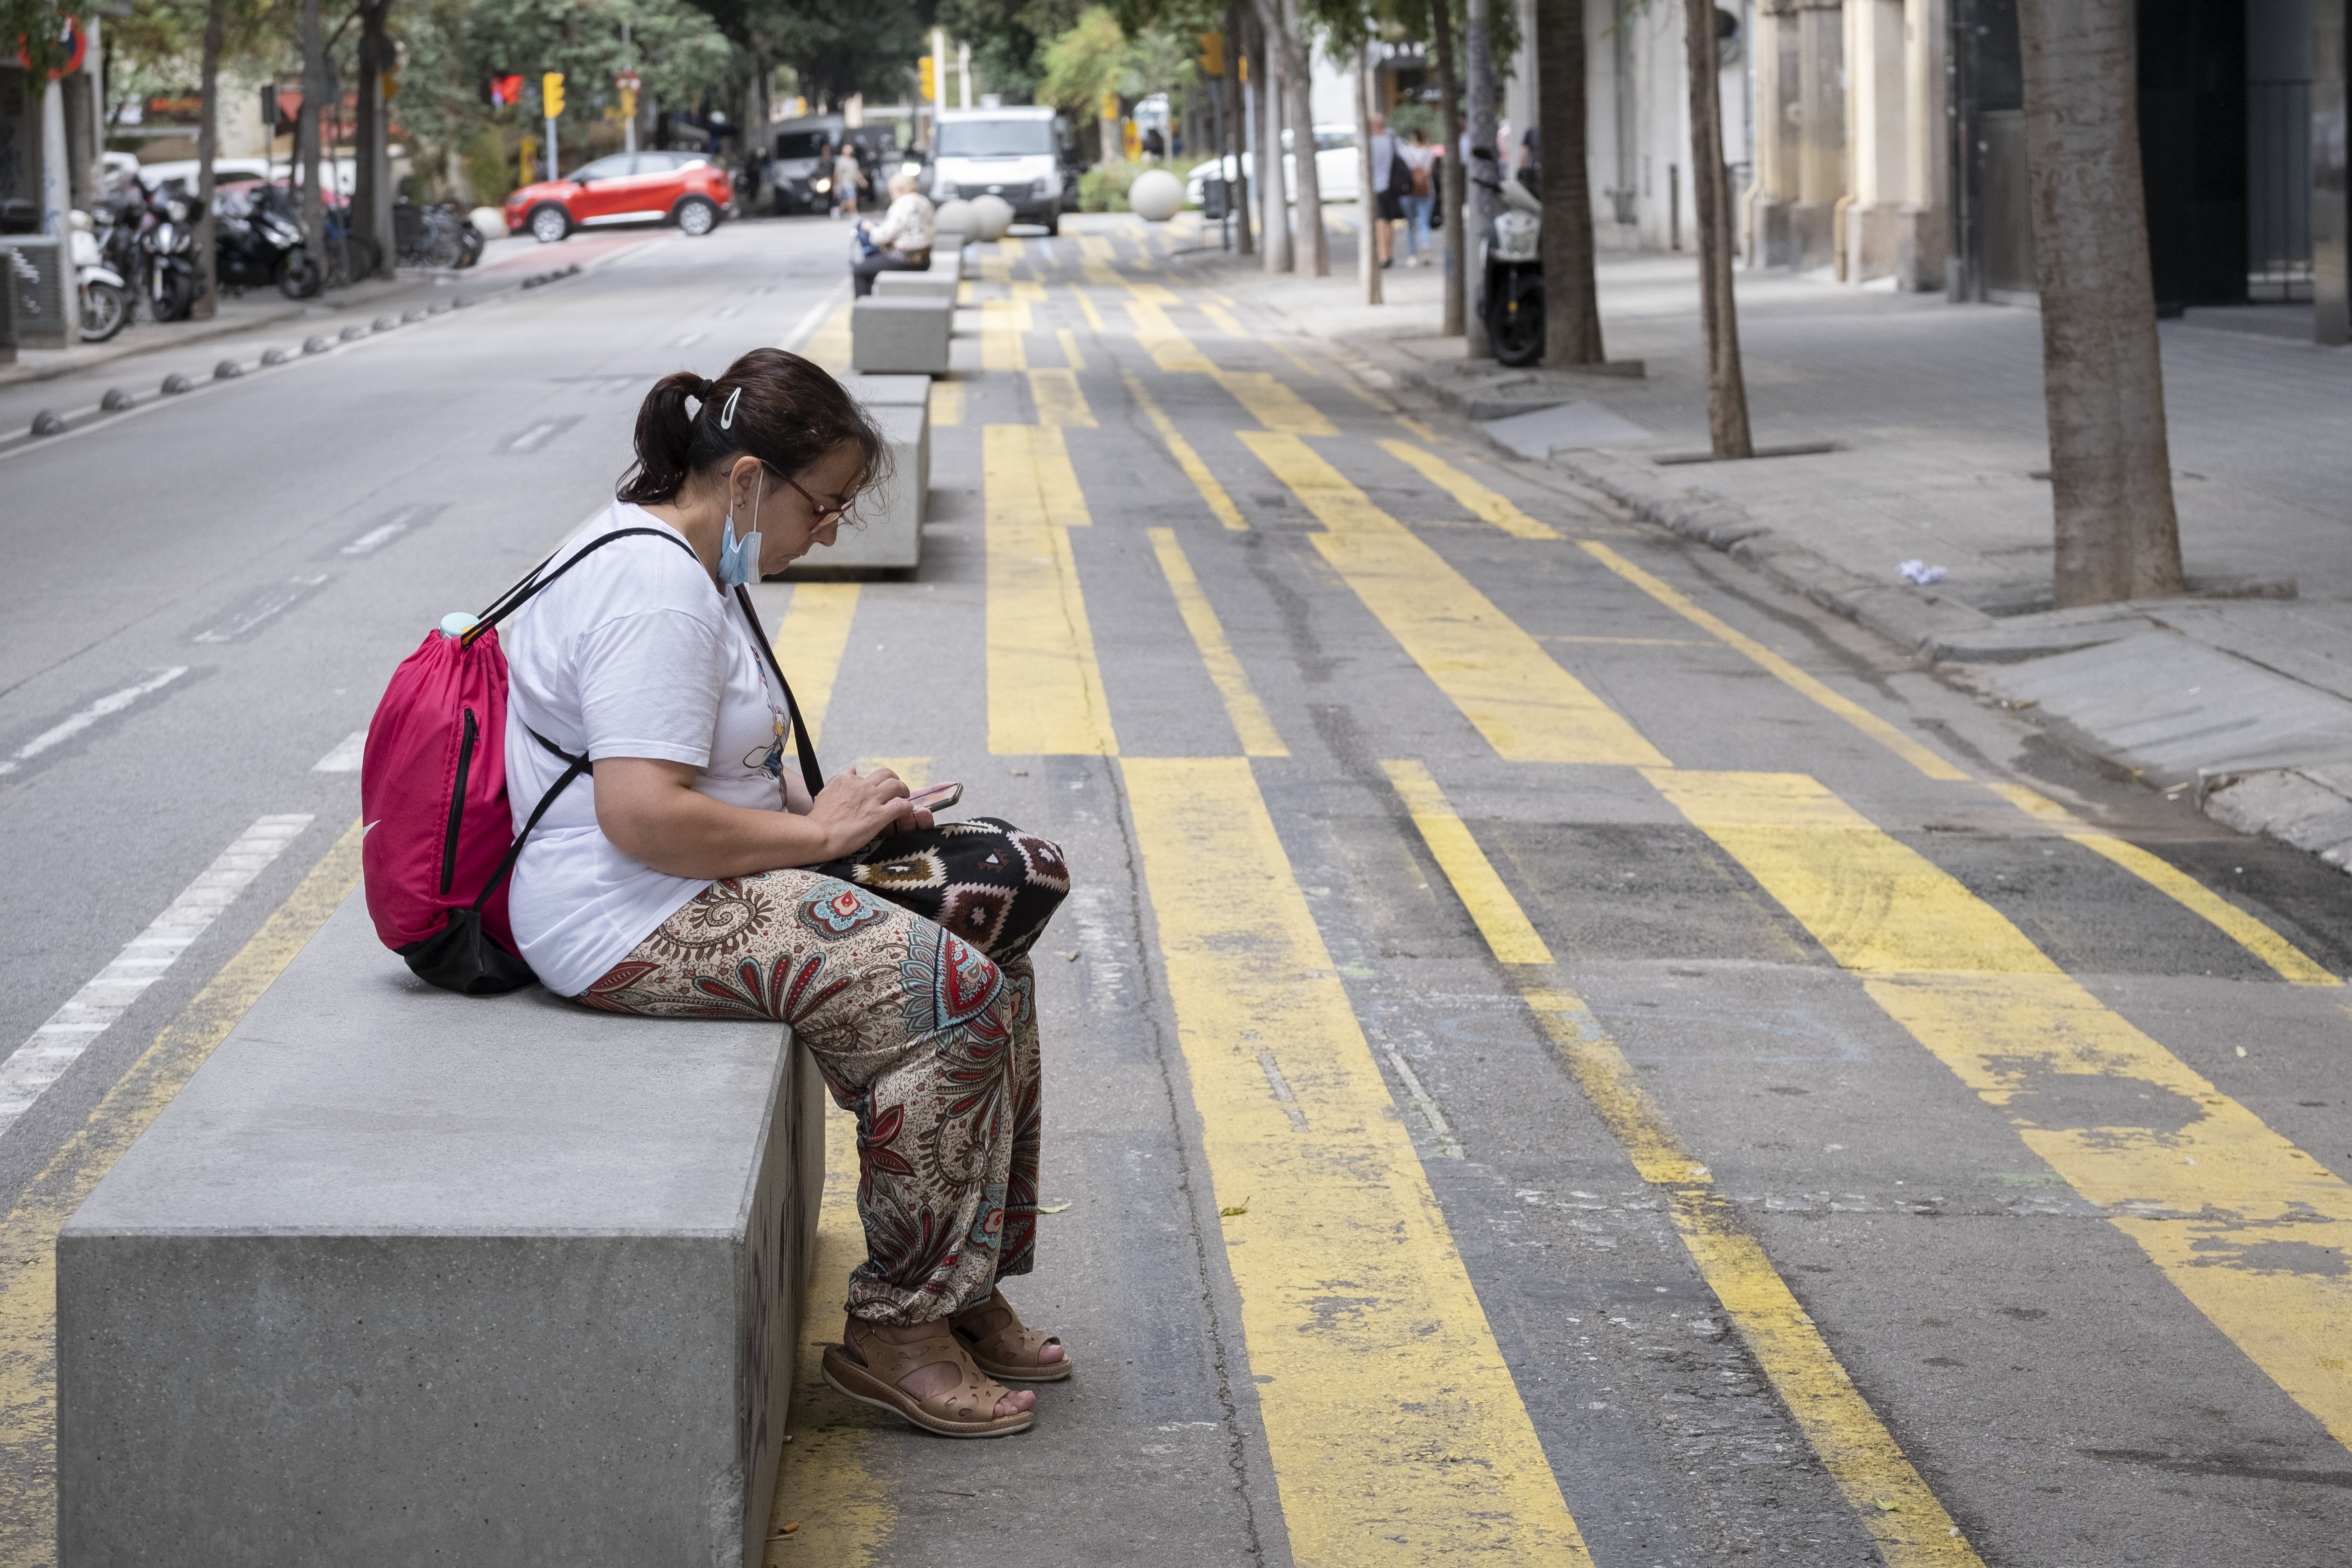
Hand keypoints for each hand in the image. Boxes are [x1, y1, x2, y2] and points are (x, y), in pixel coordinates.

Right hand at [807, 765, 932, 856]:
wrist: (818, 834)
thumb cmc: (819, 818)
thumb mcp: (826, 792)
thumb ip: (840, 779)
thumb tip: (852, 769)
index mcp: (847, 780)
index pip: (865, 777)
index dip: (871, 785)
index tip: (872, 793)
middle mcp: (861, 785)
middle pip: (886, 774)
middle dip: (894, 779)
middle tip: (897, 789)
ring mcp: (871, 799)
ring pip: (896, 785)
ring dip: (904, 790)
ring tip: (905, 797)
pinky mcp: (879, 815)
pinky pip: (901, 806)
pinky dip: (906, 807)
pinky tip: (906, 811)